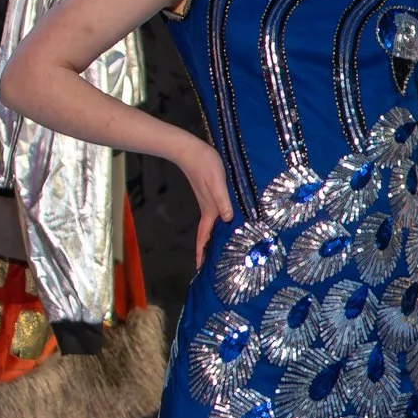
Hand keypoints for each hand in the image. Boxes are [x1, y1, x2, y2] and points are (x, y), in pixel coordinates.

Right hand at [178, 137, 234, 267]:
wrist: (189, 150)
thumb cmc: (204, 164)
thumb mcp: (216, 182)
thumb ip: (222, 200)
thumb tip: (228, 219)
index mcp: (209, 210)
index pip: (204, 236)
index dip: (202, 252)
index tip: (199, 268)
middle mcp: (208, 208)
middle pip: (208, 234)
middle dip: (208, 250)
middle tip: (213, 265)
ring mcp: (208, 202)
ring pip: (212, 225)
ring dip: (214, 238)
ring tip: (222, 250)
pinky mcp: (210, 194)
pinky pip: (215, 214)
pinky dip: (220, 223)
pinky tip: (228, 222)